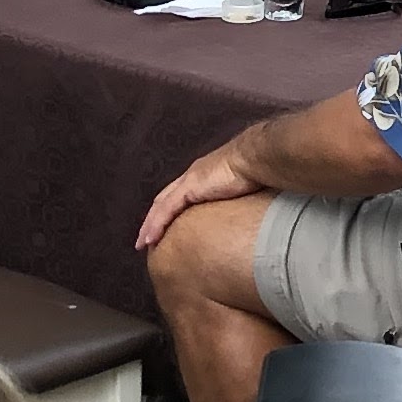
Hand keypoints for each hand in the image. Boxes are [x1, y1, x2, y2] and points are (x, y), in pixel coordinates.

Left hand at [134, 136, 261, 255]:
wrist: (257, 157)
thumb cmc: (258, 171)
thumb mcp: (245, 187)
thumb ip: (239, 199)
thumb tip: (248, 215)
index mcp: (205, 174)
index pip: (181, 194)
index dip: (171, 210)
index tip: (167, 226)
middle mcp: (193, 175)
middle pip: (165, 199)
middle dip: (154, 218)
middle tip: (147, 237)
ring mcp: (189, 181)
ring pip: (161, 206)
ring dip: (150, 225)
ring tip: (142, 244)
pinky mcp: (190, 188)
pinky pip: (166, 210)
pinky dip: (156, 225)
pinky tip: (150, 240)